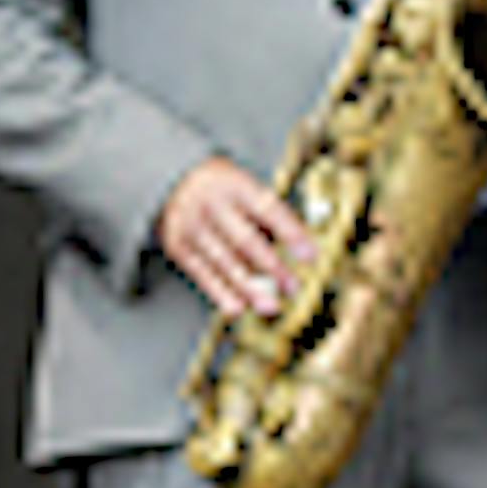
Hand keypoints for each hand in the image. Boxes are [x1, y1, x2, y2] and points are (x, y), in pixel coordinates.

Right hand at [158, 156, 315, 318]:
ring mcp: (192, 226)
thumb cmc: (226, 188)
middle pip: (245, 240)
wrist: (174, 180)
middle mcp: (212, 205)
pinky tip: (238, 307)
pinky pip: (201, 273)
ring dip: (249, 288)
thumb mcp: (247, 185)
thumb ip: (269, 214)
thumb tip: (301, 246)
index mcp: (236, 184)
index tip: (311, 256)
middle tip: (293, 287)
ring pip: (224, 262)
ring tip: (270, 306)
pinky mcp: (177, 247)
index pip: (269, 210)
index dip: (291, 233)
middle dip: (272, 267)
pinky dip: (220, 293)